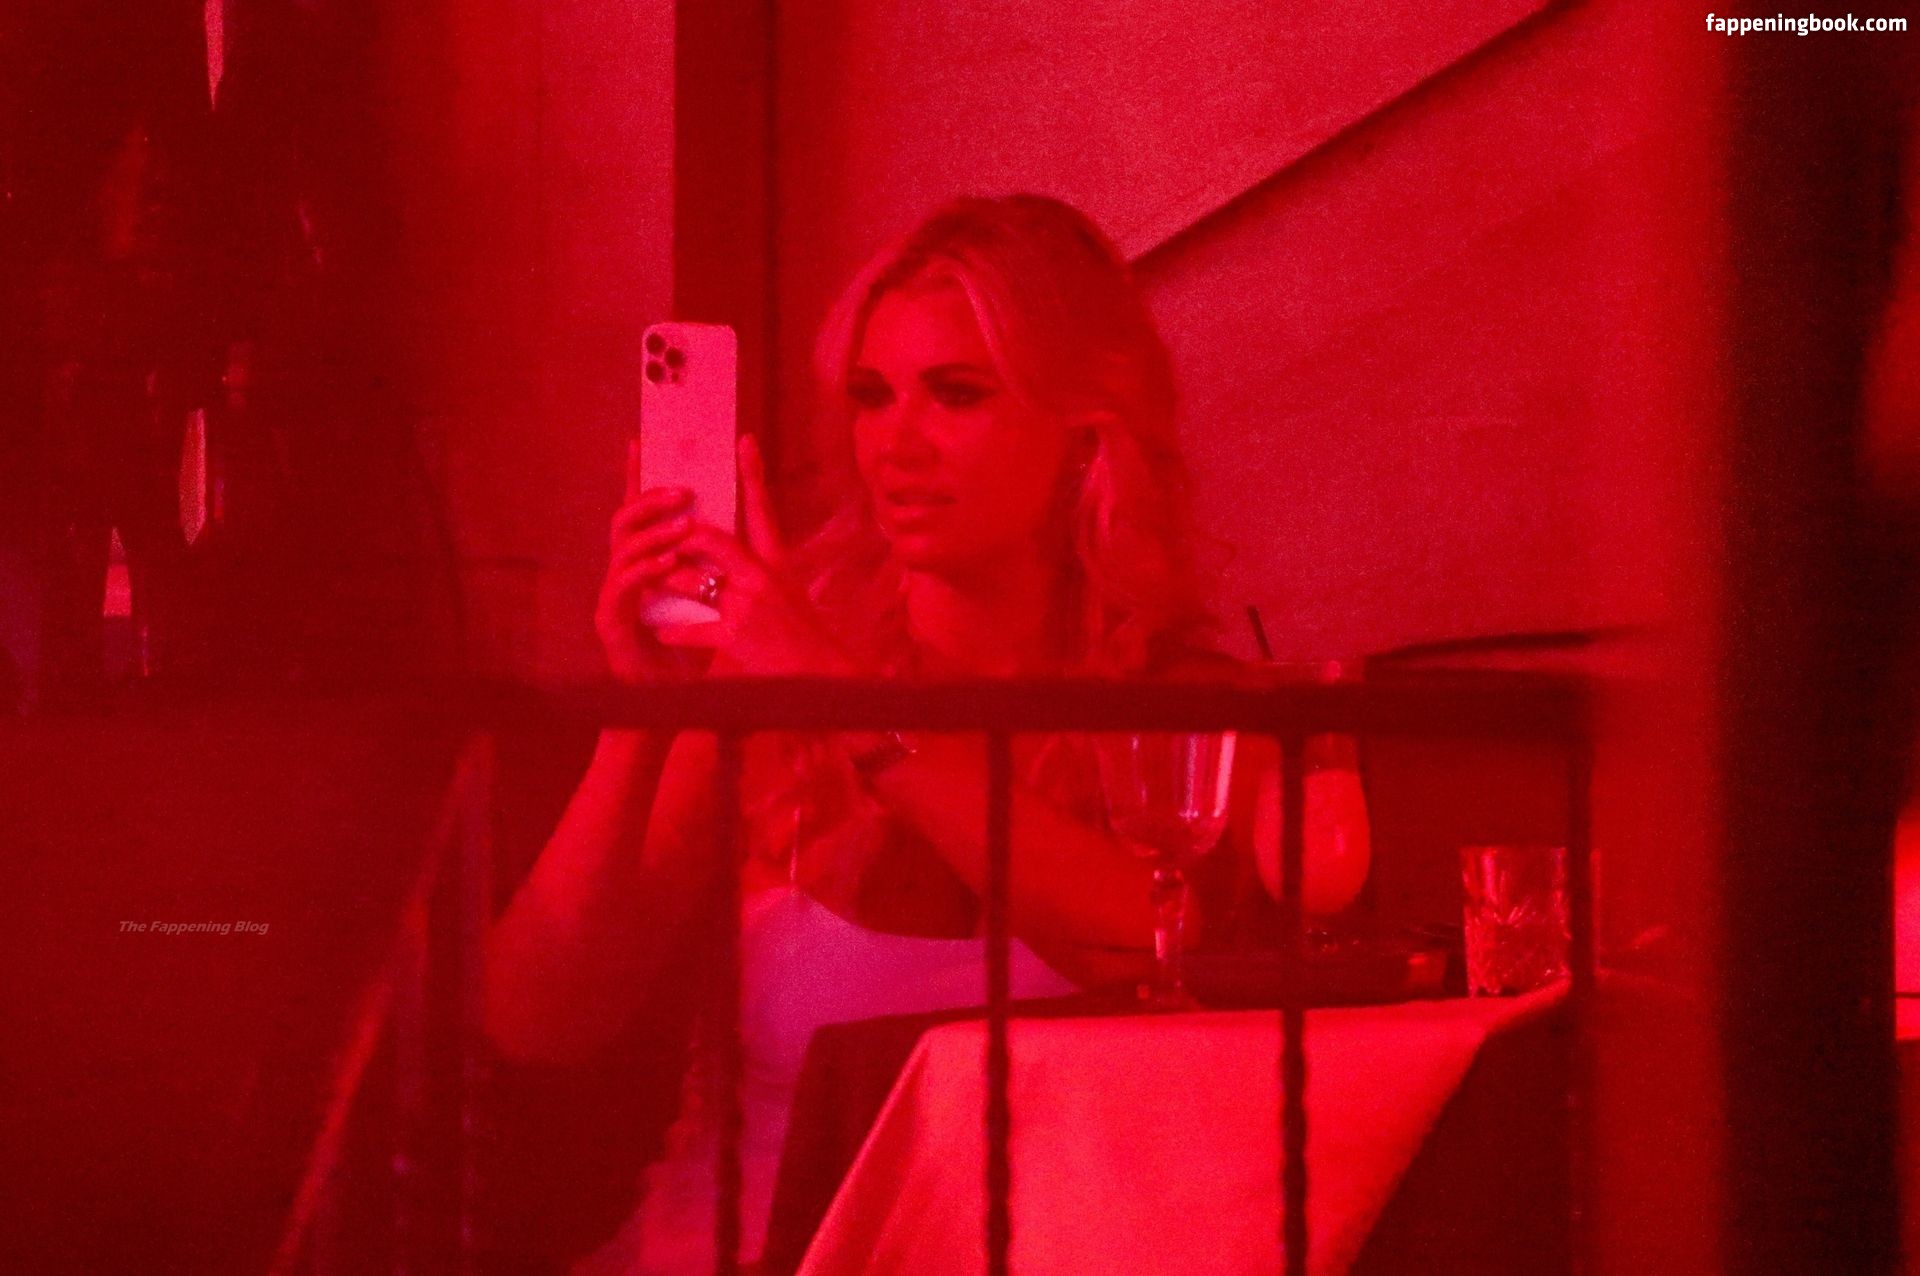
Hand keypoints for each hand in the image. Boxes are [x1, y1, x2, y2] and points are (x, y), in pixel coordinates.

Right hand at [593, 440, 710, 683]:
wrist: (668, 696)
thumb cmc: (687, 647)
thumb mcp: (707, 597)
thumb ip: (711, 563)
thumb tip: (733, 521)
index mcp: (645, 558)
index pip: (640, 510)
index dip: (637, 476)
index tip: (639, 439)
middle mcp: (623, 568)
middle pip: (625, 517)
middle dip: (651, 499)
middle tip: (683, 491)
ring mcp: (612, 592)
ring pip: (623, 547)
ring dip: (654, 533)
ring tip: (683, 526)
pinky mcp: (609, 619)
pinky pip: (624, 586)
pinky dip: (646, 571)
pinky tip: (665, 563)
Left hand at [652, 435, 859, 677]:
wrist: (820, 672)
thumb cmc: (802, 633)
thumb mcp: (787, 591)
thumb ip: (759, 570)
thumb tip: (728, 555)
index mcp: (777, 562)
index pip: (762, 510)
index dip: (753, 474)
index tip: (745, 441)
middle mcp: (762, 577)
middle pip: (712, 541)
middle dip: (682, 538)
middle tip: (663, 534)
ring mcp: (748, 606)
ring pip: (694, 582)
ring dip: (669, 583)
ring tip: (650, 582)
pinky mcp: (736, 637)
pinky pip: (695, 629)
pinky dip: (675, 631)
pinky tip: (661, 631)